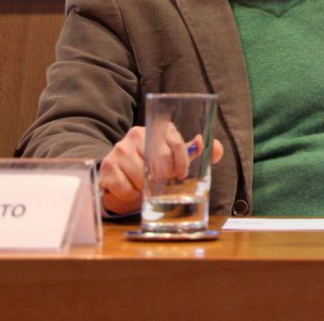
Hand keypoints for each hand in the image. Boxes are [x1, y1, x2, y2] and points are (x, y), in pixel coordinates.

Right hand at [97, 126, 223, 214]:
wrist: (119, 175)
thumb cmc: (153, 165)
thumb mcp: (174, 157)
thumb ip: (196, 153)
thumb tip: (217, 149)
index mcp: (157, 129)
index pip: (175, 141)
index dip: (182, 160)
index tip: (182, 174)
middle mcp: (137, 134)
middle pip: (159, 158)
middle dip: (165, 176)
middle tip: (164, 184)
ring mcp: (120, 149)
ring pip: (141, 175)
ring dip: (146, 188)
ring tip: (145, 187)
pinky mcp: (107, 166)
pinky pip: (125, 187)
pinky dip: (130, 195)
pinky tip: (131, 191)